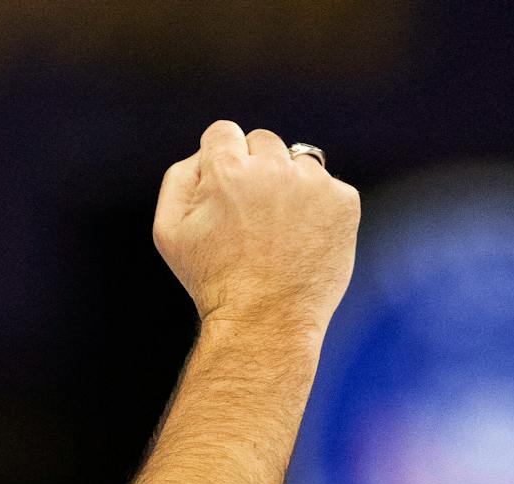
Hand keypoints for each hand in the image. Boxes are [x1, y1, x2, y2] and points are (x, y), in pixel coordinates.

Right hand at [152, 120, 360, 338]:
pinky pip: (328, 188)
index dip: (220, 159)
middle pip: (263, 141)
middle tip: (249, 217)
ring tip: (278, 232)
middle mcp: (273, 168)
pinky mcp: (344, 201)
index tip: (224, 187)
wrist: (264, 321)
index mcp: (227, 170)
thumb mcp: (169, 231)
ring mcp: (313, 183)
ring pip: (299, 162)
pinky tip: (302, 240)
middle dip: (255, 170)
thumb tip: (205, 153)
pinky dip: (318, 209)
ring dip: (288, 186)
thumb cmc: (212, 279)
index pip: (223, 133)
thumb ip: (180, 177)